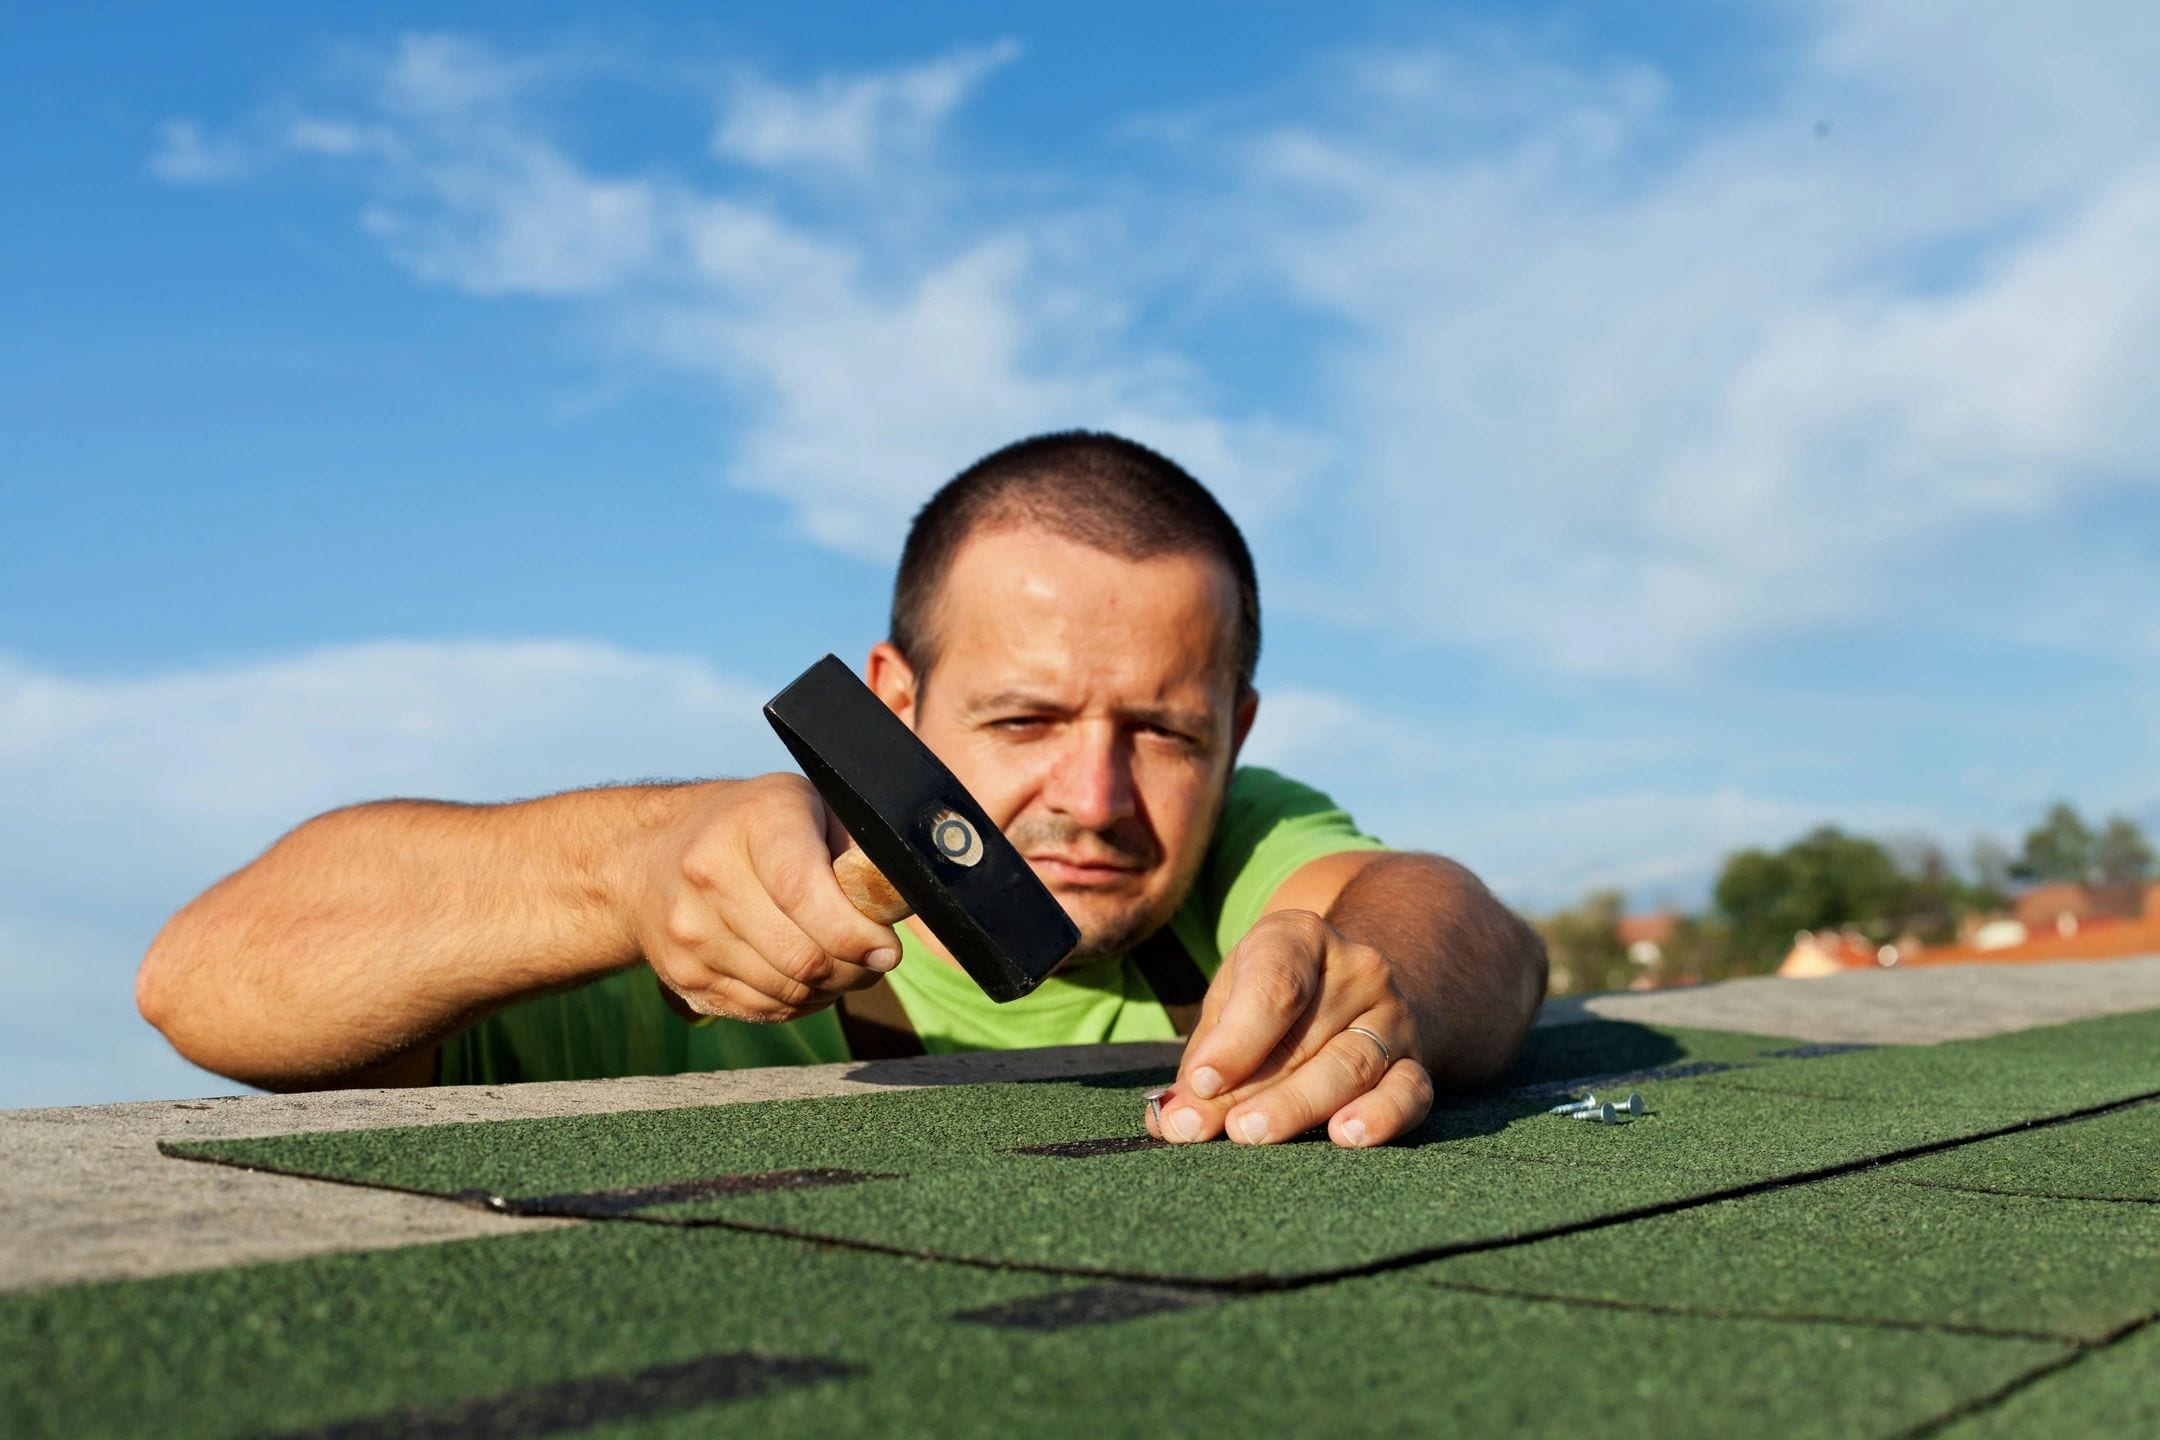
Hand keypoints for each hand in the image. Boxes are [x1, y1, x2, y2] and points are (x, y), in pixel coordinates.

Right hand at [636, 774, 901, 1023]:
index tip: (886, 949)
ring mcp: (690, 932)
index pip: (804, 893)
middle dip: (854, 968)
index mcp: (752, 822)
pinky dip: (799, 1003)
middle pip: (802, 956)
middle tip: (875, 958)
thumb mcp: (809, 808)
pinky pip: (763, 1010)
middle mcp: (709, 875)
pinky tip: (808, 977)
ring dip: (832, 989)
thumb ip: (856, 850)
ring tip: (844, 963)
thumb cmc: (755, 827)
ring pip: (788, 991)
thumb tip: (897, 902)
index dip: (855, 934)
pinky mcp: (684, 976)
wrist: (650, 855)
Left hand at [1142, 909, 1433, 1147]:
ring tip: (1254, 1135)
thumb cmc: (1270, 1002)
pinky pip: (1409, 1093)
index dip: (1237, 1037)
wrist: (1348, 992)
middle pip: (1308, 1034)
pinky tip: (1347, 1137)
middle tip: (1222, 1128)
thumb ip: (1203, 1060)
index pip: (1275, 985)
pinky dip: (1381, 1117)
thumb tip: (1174, 1120)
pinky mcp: (1416, 1062)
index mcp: (1301, 938)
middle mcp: (1357, 970)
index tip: (1202, 1080)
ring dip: (1300, 1106)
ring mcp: (1392, 1016)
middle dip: (1257, 1088)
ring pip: (1353, 1065)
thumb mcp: (1230, 1005)